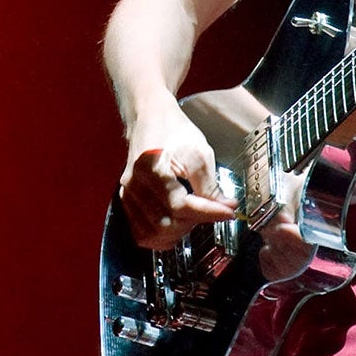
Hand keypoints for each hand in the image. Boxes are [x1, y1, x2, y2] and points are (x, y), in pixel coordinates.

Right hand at [118, 98, 237, 249]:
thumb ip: (210, 184)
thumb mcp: (198, 151)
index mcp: (152, 169)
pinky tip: (175, 226)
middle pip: (167, 223)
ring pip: (154, 233)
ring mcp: (128, 194)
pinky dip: (161, 236)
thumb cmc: (173, 131)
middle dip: (194, 222)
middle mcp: (135, 185)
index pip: (181, 206)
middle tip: (210, 209)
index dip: (209, 213)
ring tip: (192, 216)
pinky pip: (141, 232)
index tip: (229, 212)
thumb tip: (225, 208)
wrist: (149, 119)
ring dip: (178, 232)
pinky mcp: (126, 201)